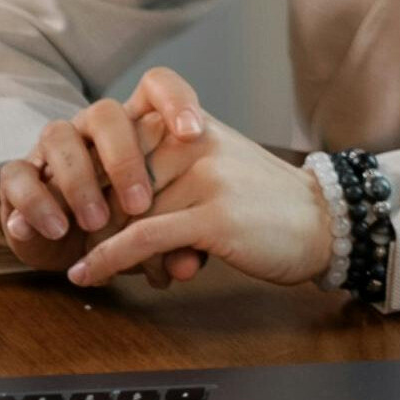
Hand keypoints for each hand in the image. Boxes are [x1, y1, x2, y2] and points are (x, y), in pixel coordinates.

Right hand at [0, 68, 210, 285]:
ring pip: (58, 137)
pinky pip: (17, 176)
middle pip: (105, 113)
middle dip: (124, 157)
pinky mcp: (18, 176)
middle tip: (140, 203)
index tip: (194, 133)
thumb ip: (180, 241)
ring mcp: (52, 148)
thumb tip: (187, 268)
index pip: (156, 86)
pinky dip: (36, 203)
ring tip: (96, 223)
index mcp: (135, 124)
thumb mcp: (159, 234)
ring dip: (79, 182)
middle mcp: (91, 127)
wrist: (80, 250)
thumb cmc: (133, 229)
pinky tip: (55, 230)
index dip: (175, 100)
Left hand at [60, 105, 333, 290]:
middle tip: (81, 246)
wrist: (324, 223)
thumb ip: (166, 171)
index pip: (117, 147)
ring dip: (103, 248)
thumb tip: (101, 204)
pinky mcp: (214, 217)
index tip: (74, 212)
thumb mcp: (214, 168)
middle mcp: (197, 143)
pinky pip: (142, 238)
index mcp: (192, 125)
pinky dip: (106, 259)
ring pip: (125, 215)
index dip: (90, 184)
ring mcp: (206, 178)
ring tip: (92, 270)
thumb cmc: (266, 204)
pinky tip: (86, 274)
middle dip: (94, 220)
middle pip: (116, 183)